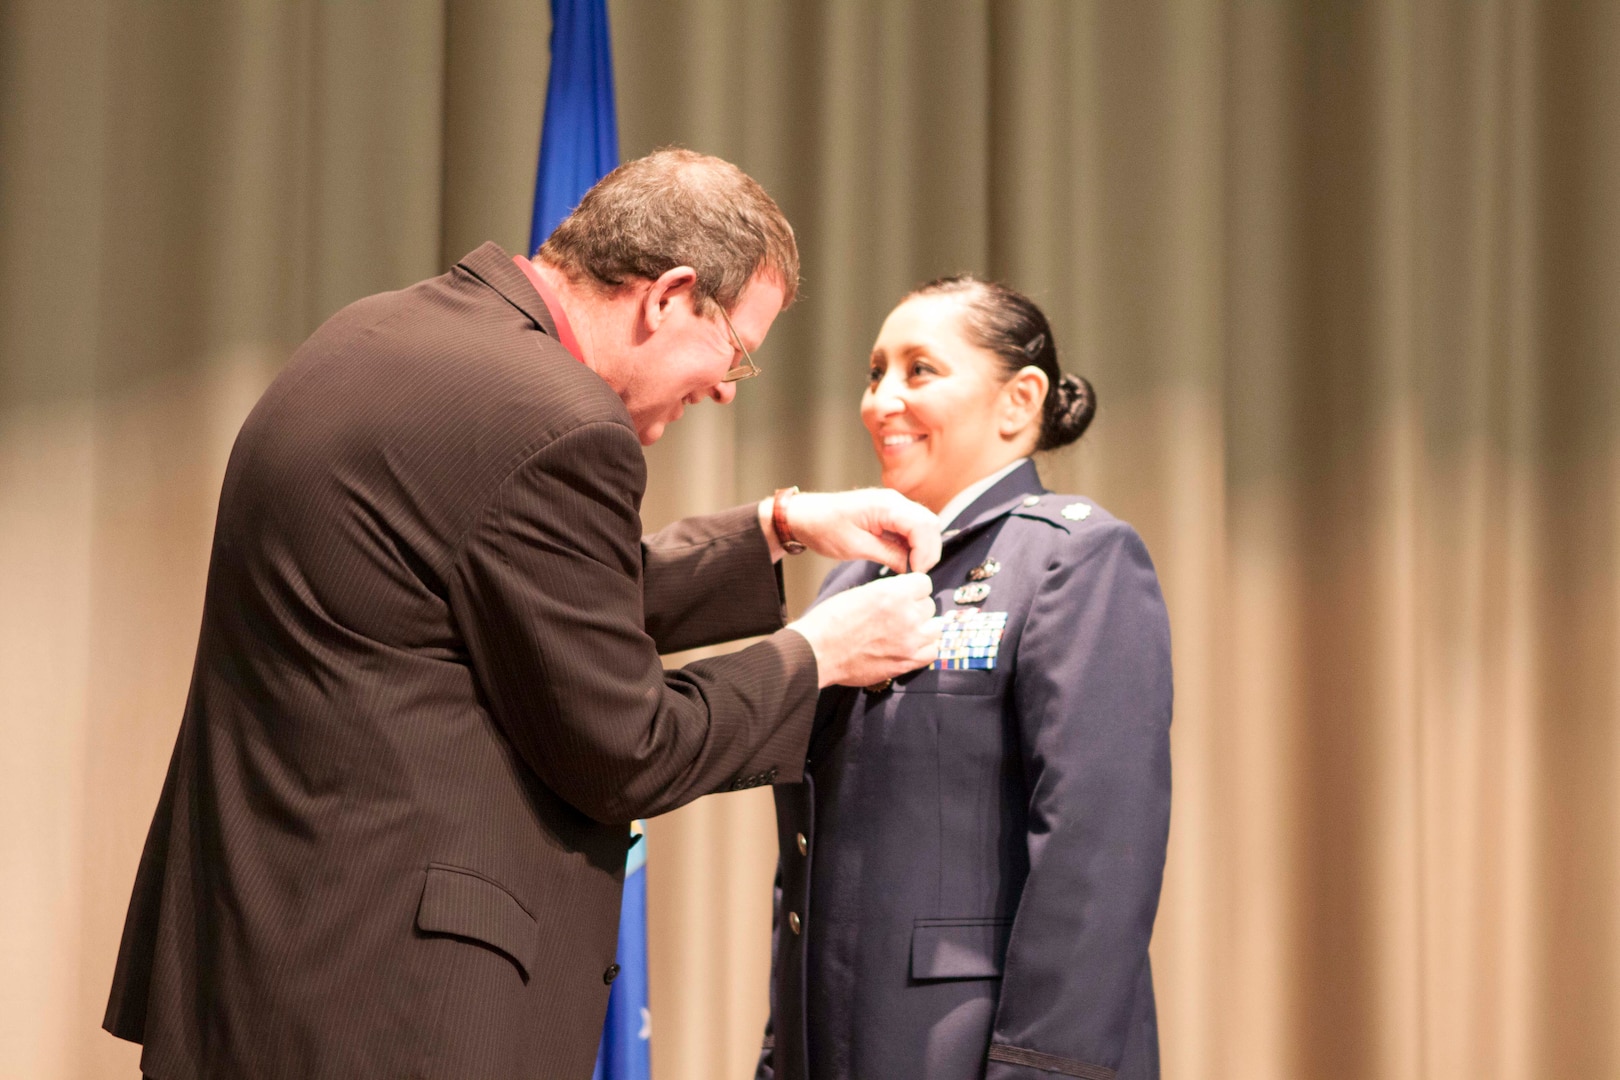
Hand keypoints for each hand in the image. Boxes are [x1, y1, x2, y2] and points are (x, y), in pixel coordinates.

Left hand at [762, 488, 941, 572]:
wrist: (805, 516)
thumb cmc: (823, 527)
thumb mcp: (855, 547)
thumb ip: (888, 554)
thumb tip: (910, 567)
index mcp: (886, 505)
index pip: (923, 526)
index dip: (925, 552)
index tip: (916, 572)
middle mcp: (894, 500)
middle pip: (930, 524)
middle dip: (928, 551)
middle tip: (915, 573)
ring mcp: (893, 505)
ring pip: (924, 525)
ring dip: (922, 548)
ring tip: (909, 567)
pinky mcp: (889, 513)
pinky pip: (911, 528)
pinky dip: (913, 544)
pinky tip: (902, 559)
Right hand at [786, 573, 941, 687]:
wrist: (817, 651)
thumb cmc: (831, 621)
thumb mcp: (860, 592)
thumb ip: (888, 592)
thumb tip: (904, 594)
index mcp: (893, 593)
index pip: (925, 583)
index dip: (914, 589)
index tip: (907, 595)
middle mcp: (906, 614)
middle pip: (929, 605)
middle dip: (917, 608)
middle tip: (899, 616)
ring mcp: (910, 640)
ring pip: (935, 627)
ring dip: (924, 628)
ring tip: (907, 631)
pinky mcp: (908, 662)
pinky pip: (932, 651)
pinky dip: (924, 648)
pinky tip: (910, 646)